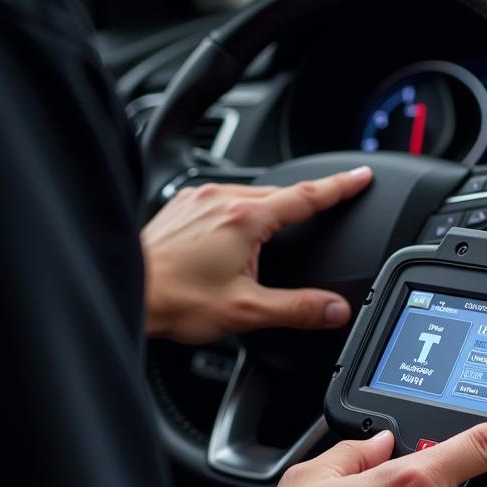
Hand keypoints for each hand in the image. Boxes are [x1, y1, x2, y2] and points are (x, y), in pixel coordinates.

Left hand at [141, 166, 371, 343]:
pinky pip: (223, 199)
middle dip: (305, 201)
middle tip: (327, 208)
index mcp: (245, 219)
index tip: (361, 175)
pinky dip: (239, 212)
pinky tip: (234, 236)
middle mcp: (221, 199)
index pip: (307, 196)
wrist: (125, 291)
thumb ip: (298, 309)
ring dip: (269, 209)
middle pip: (279, 194)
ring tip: (275, 237)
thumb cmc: (173, 300)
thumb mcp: (245, 311)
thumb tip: (335, 310)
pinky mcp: (181, 206)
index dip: (340, 186)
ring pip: (249, 195)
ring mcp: (198, 199)